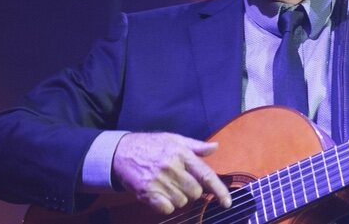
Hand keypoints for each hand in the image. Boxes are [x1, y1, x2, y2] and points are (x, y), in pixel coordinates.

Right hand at [112, 132, 230, 214]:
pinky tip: (161, 194)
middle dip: (192, 191)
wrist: (121, 152)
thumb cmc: (151, 145)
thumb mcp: (174, 139)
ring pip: (182, 202)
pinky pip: (167, 208)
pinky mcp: (147, 192)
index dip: (219, 190)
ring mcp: (159, 181)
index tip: (227, 202)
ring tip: (169, 186)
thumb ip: (196, 146)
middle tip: (182, 182)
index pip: (206, 175)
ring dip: (179, 198)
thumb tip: (215, 147)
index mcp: (182, 153)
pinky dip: (167, 205)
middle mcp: (172, 167)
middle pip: (195, 192)